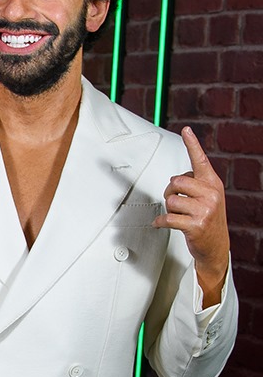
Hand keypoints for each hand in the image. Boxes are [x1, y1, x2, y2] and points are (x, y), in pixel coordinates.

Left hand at [153, 127, 229, 306]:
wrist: (216, 246)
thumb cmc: (207, 219)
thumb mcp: (207, 198)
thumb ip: (194, 185)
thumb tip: (174, 179)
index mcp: (213, 184)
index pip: (200, 160)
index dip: (192, 144)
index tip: (186, 130)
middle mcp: (211, 194)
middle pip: (176, 182)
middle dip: (169, 191)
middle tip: (174, 201)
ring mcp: (204, 210)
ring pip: (171, 200)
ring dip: (168, 209)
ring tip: (177, 215)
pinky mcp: (195, 225)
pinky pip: (167, 218)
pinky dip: (160, 222)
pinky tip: (162, 224)